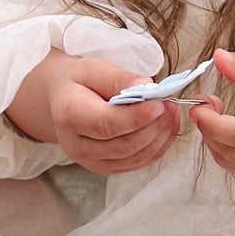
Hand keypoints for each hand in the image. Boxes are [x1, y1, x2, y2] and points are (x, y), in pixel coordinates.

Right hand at [48, 55, 181, 175]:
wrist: (62, 100)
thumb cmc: (78, 81)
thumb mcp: (93, 69)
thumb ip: (118, 78)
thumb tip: (146, 86)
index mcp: (69, 116)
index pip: (106, 124)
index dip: (136, 118)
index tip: (159, 104)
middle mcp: (76, 145)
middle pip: (122, 145)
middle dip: (153, 127)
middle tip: (170, 104)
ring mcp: (89, 161)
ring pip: (133, 158)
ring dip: (159, 137)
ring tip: (171, 113)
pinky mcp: (104, 167)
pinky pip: (136, 163)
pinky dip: (156, 147)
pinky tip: (166, 128)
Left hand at [190, 48, 234, 181]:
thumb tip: (219, 58)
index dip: (213, 124)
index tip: (198, 104)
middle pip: (231, 152)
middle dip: (208, 127)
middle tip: (205, 100)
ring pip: (229, 162)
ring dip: (213, 137)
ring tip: (217, 110)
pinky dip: (222, 146)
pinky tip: (227, 126)